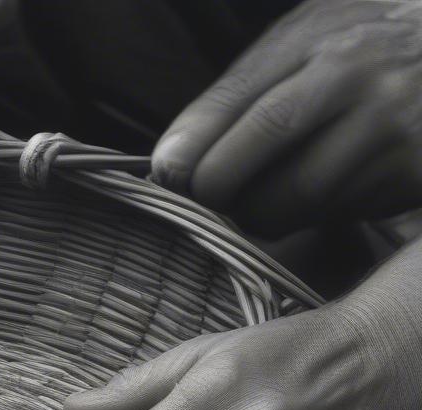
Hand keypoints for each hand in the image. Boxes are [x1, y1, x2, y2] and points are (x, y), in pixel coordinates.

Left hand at [152, 0, 421, 235]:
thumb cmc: (366, 47)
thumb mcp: (304, 41)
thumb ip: (238, 94)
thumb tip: (170, 161)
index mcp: (320, 41)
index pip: (241, 102)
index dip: (192, 148)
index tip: (165, 174)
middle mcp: (356, 83)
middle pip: (260, 157)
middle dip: (218, 191)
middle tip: (208, 195)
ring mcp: (388, 134)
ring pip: (291, 203)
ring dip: (259, 213)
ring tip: (263, 193)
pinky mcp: (408, 177)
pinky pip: (332, 216)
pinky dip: (308, 217)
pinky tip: (320, 186)